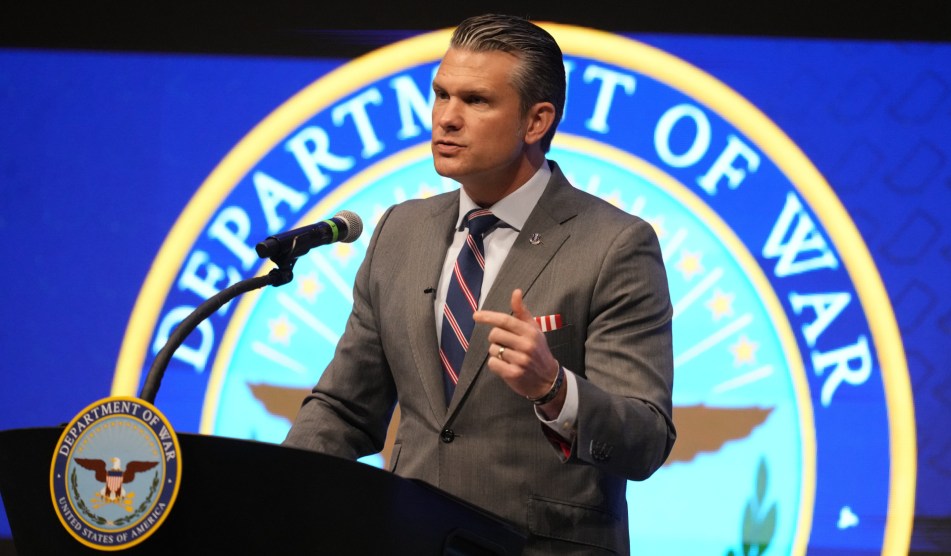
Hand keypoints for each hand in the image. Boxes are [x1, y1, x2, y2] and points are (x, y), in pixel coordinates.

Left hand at [474, 289, 564, 414]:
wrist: (547, 380)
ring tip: (509, 356)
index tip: (476, 316)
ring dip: (496, 352)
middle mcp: (526, 345)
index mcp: (530, 332)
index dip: (489, 316)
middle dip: (495, 338)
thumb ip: (522, 312)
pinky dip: (495, 364)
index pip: (505, 320)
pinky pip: (492, 363)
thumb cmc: (538, 351)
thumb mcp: (534, 329)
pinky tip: (506, 365)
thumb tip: (516, 292)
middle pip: (495, 334)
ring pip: (492, 349)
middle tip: (504, 343)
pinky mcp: (514, 374)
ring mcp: (520, 360)